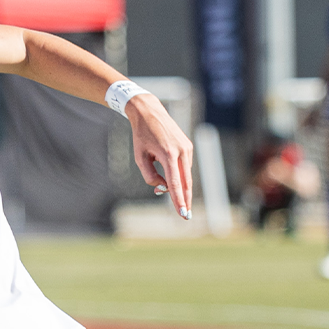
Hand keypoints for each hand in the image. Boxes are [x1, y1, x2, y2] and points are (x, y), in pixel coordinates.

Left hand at [127, 94, 193, 218]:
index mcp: (168, 154)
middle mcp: (181, 152)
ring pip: (185, 175)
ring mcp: (187, 149)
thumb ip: (150, 175)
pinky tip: (170, 173)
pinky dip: (179, 175)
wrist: (150, 112)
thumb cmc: (142, 136)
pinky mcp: (188, 147)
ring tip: (170, 193)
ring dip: (179, 186)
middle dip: (186, 200)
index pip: (175, 183)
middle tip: (186, 216)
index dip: (178, 200)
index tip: (182, 213)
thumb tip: (163, 188)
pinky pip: (185, 167)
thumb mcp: (140, 157)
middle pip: (186, 183)